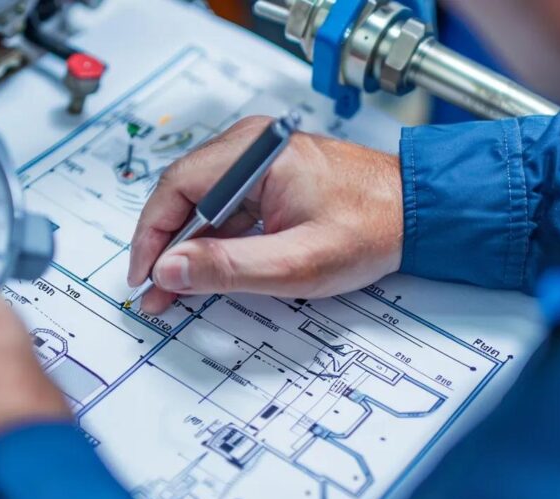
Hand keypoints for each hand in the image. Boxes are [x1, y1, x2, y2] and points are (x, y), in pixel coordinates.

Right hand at [128, 116, 404, 314]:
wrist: (416, 213)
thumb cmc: (370, 228)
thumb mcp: (296, 261)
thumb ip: (229, 267)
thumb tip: (170, 269)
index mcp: (255, 154)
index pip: (176, 188)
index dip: (151, 236)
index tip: (144, 275)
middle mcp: (251, 146)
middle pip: (182, 194)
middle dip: (164, 246)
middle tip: (153, 290)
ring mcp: (258, 160)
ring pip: (199, 203)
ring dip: (184, 246)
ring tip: (173, 289)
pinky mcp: (266, 177)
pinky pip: (223, 207)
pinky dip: (209, 240)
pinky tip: (203, 269)